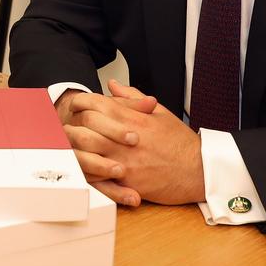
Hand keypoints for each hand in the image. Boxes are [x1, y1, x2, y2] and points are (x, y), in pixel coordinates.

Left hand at [68, 80, 204, 205]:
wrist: (200, 170)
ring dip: (74, 150)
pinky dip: (86, 173)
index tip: (75, 106)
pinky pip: (98, 178)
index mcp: (133, 118)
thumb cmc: (180, 143)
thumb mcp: (159, 113)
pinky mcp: (127, 181)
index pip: (96, 104)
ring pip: (87, 153)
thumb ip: (132, 97)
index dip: (80, 103)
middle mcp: (125, 138)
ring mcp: (125, 160)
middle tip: (64, 128)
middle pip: (85, 127)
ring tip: (67, 149)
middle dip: (71, 126)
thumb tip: (112, 84)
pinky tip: (81, 170)